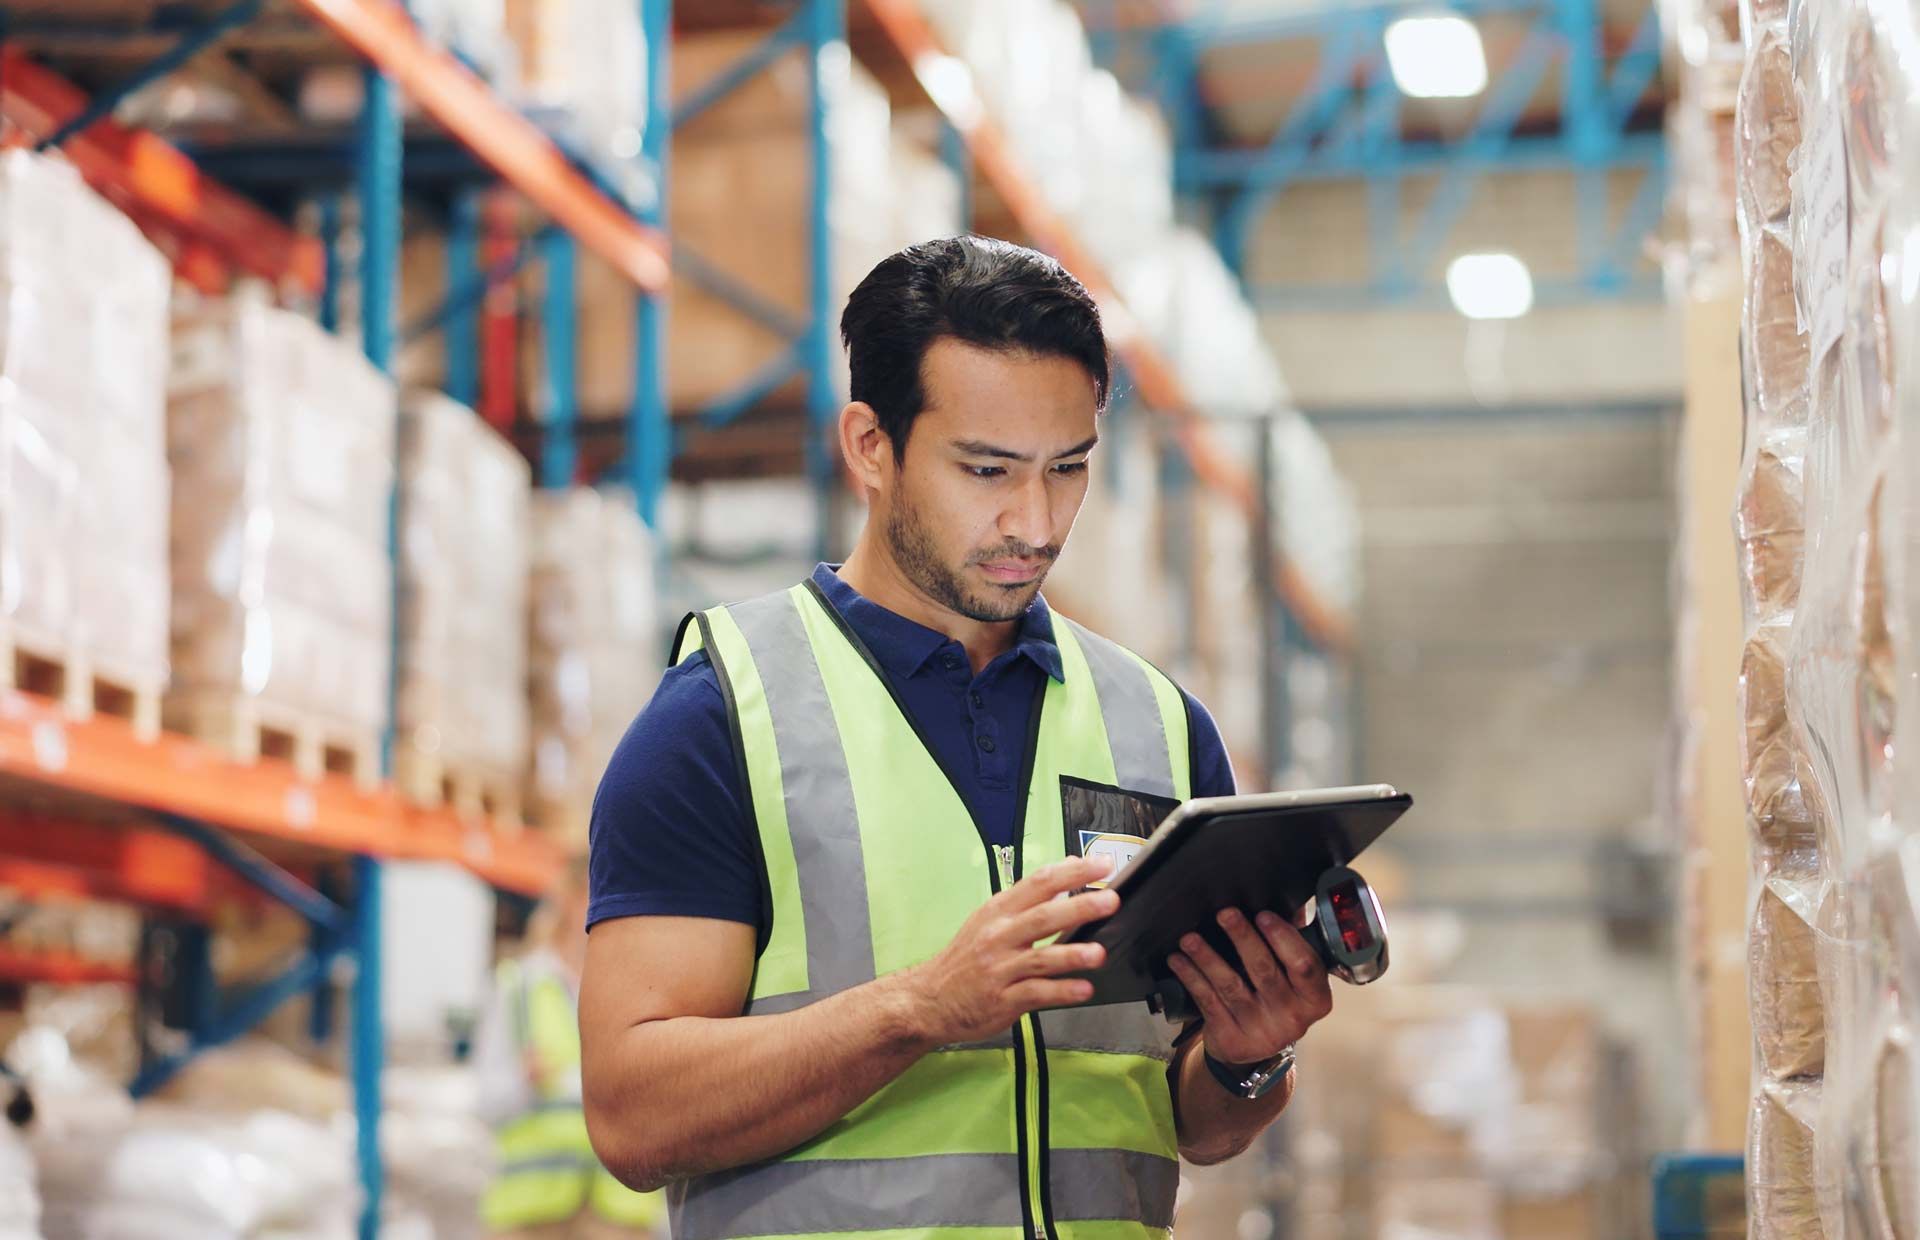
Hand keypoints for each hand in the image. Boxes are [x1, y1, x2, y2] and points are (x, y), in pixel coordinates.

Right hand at [896, 856, 1117, 1045]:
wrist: (929, 999)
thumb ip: (1028, 899)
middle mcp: (998, 936)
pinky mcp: (1002, 1000)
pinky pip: (1036, 994)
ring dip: (1072, 954)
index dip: (1072, 872)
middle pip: (1043, 917)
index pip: (1038, 883)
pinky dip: (1062, 992)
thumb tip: (1066, 874)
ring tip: (1099, 952)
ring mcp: (1000, 969)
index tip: (1101, 865)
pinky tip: (1084, 989)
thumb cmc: (965, 958)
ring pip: (1040, 958)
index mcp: (998, 911)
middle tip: (1109, 900)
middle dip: (1079, 907)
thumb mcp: (990, 920)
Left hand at [1167, 907, 1332, 1064]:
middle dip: (1243, 938)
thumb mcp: (1292, 978)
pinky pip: (1208, 1002)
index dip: (1284, 938)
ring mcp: (1262, 1032)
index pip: (1305, 966)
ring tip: (1189, 938)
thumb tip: (1289, 905)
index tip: (1263, 915)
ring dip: (1207, 958)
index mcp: (1315, 999)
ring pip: (1230, 986)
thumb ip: (1293, 943)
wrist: (1254, 1049)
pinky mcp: (1233, 1040)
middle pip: (1264, 971)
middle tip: (1225, 914)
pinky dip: (1191, 978)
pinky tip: (1178, 961)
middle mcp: (1293, 1019)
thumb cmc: (1276, 999)